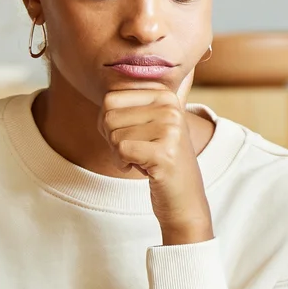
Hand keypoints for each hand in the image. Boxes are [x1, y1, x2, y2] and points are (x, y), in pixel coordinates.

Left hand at [100, 87, 212, 244]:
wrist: (184, 197)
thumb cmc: (157, 160)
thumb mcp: (147, 124)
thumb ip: (126, 105)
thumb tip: (102, 91)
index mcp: (165, 94)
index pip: (111, 98)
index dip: (109, 123)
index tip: (130, 136)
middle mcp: (170, 107)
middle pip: (109, 115)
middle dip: (112, 139)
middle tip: (134, 151)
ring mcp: (170, 129)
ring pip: (113, 134)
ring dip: (118, 153)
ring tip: (141, 159)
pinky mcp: (165, 153)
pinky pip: (120, 150)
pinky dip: (122, 163)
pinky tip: (141, 168)